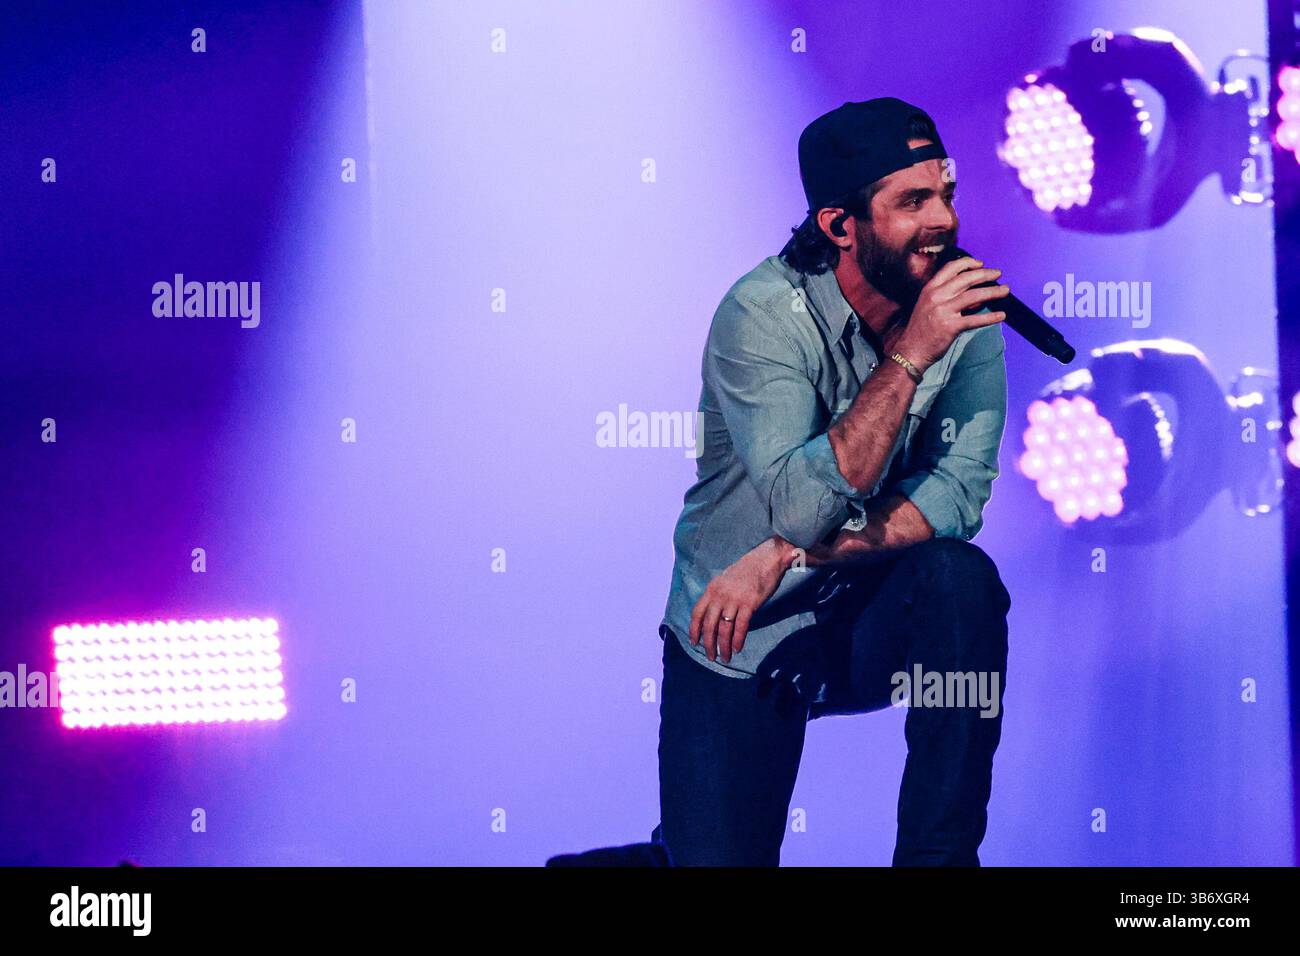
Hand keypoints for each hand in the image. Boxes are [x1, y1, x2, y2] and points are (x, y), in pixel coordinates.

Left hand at [689, 537, 790, 663]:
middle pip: (709, 625)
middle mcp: (720, 595)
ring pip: (724, 629)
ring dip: (723, 646)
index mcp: (712, 589)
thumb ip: (719, 595)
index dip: (694, 629)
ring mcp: (734, 599)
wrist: (767, 558)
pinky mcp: (749, 603)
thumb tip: (714, 614)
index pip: (697, 612)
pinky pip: (740, 626)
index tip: (695, 642)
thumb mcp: (726, 580)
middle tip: (711, 657)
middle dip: (708, 643)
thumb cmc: (748, 569)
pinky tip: (737, 648)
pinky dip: (738, 640)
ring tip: (724, 657)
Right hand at [894, 257, 1008, 373]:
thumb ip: (949, 296)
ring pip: (974, 295)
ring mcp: (943, 311)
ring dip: (993, 292)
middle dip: (985, 274)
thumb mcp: (929, 306)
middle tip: (998, 273)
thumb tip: (977, 294)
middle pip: (966, 278)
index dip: (968, 263)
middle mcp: (936, 296)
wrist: (910, 351)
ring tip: (1005, 290)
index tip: (980, 264)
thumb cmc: (921, 329)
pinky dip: (991, 317)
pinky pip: (975, 320)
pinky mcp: (950, 327)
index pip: (951, 268)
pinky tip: (1001, 316)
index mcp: (930, 289)